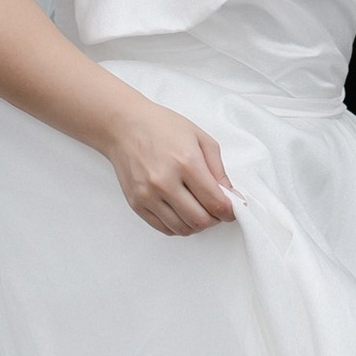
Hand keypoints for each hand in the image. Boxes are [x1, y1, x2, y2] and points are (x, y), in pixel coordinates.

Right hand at [104, 96, 239, 233]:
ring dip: (196, 225)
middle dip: (215, 219)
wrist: (124, 126)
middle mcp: (165, 181)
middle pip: (200, 220)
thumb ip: (219, 169)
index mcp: (186, 162)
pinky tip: (182, 212)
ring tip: (199, 210)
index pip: (215, 202)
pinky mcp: (136, 203)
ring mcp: (148, 195)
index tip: (231, 210)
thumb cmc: (162, 127)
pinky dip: (178, 226)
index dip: (229, 211)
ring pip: (182, 229)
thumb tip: (231, 195)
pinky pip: (164, 228)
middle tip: (216, 210)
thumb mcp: (200, 138)